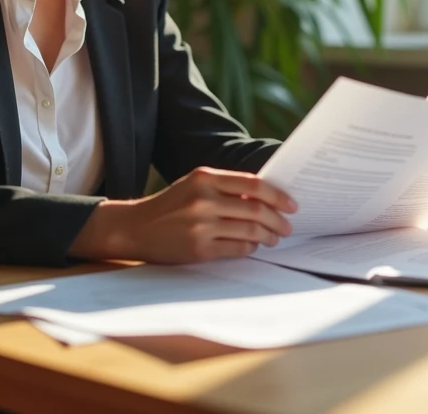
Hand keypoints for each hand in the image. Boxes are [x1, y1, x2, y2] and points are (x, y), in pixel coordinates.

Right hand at [68, 167, 297, 263]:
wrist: (135, 227)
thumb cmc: (170, 206)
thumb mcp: (194, 186)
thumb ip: (225, 188)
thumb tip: (267, 197)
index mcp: (205, 177)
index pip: (252, 184)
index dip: (277, 195)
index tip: (291, 204)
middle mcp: (204, 199)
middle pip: (255, 209)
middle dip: (277, 220)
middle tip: (287, 226)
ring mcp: (201, 225)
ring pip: (250, 231)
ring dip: (267, 236)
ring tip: (273, 238)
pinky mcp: (199, 248)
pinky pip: (237, 249)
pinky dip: (250, 248)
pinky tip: (253, 246)